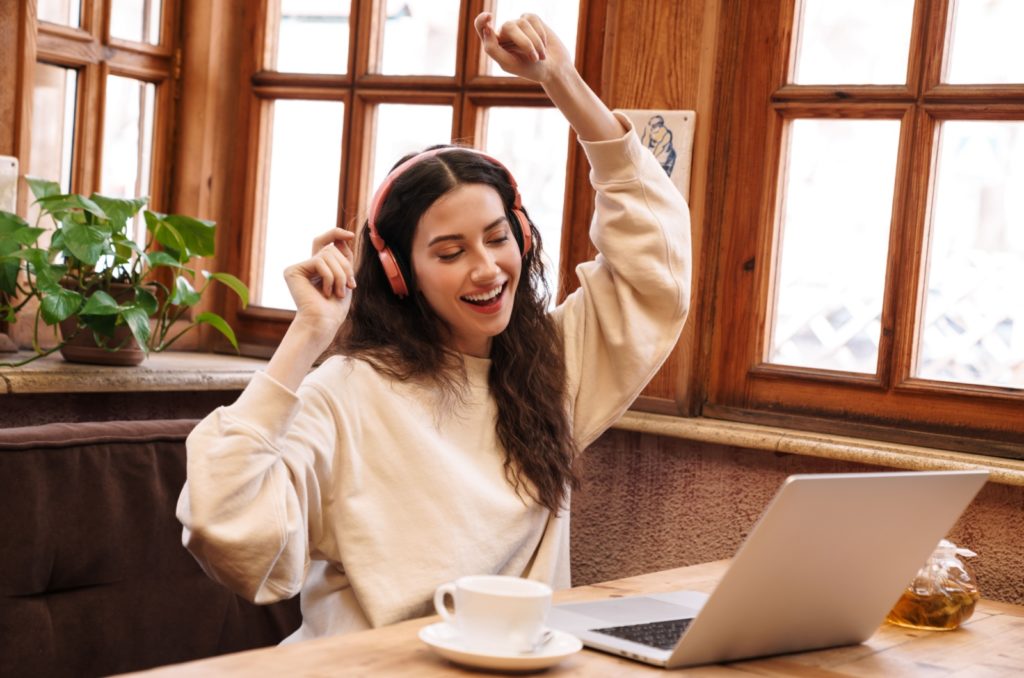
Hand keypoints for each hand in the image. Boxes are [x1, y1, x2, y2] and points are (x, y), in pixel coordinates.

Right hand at [284, 227, 356, 341]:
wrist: (323, 324)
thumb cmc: (334, 308)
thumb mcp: (345, 279)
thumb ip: (343, 259)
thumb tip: (342, 238)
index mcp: (318, 267)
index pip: (325, 242)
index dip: (336, 234)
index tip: (351, 236)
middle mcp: (306, 265)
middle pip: (330, 248)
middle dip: (345, 266)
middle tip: (350, 285)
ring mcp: (298, 267)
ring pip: (327, 253)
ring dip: (340, 274)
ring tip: (339, 292)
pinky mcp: (292, 271)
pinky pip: (319, 261)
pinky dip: (329, 277)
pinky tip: (326, 292)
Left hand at [474, 12, 572, 85]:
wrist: (554, 69)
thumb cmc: (529, 69)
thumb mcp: (508, 64)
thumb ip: (493, 49)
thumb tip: (486, 29)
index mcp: (495, 44)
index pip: (481, 26)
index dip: (482, 20)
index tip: (489, 17)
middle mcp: (504, 32)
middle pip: (508, 26)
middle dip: (525, 43)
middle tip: (534, 59)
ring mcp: (518, 24)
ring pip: (523, 23)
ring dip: (535, 42)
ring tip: (541, 57)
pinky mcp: (531, 19)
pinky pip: (533, 19)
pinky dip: (541, 34)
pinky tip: (544, 45)